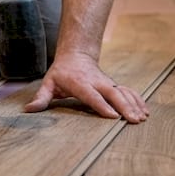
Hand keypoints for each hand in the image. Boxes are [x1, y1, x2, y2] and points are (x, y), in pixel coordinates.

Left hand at [23, 52, 148, 122]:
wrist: (75, 55)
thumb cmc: (61, 73)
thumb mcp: (48, 83)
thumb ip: (41, 97)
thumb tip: (29, 109)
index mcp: (79, 83)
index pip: (92, 95)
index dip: (102, 105)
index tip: (113, 116)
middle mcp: (96, 82)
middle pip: (112, 93)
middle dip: (124, 106)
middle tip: (133, 120)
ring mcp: (107, 83)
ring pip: (123, 92)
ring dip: (134, 104)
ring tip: (142, 118)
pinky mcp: (114, 84)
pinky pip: (128, 92)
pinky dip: (138, 100)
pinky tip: (145, 111)